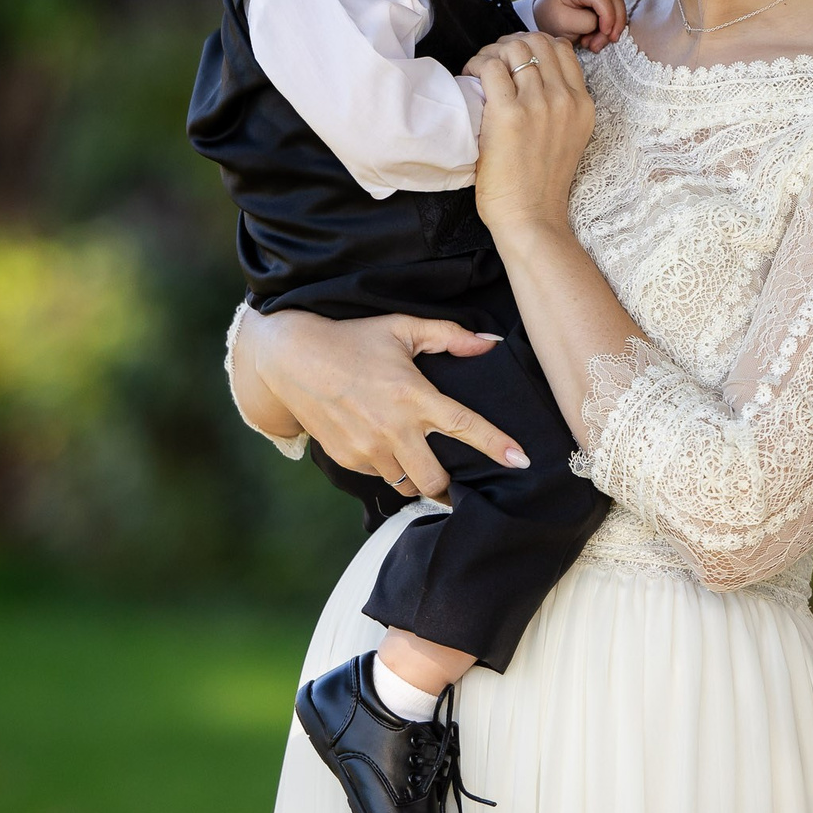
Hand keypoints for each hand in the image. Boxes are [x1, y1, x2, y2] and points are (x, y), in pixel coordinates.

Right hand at [238, 309, 525, 496]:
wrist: (290, 358)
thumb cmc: (352, 339)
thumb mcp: (401, 328)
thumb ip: (449, 336)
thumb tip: (489, 342)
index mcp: (413, 395)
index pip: (465, 426)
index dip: (496, 445)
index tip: (521, 460)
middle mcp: (392, 428)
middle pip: (435, 479)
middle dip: (449, 485)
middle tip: (455, 477)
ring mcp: (367, 449)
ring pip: (407, 484)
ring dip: (418, 478)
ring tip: (419, 463)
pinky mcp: (346, 459)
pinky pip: (379, 476)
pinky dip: (388, 468)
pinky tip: (383, 446)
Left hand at [463, 30, 594, 234]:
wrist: (531, 218)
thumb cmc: (540, 184)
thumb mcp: (568, 137)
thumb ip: (560, 106)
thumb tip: (530, 76)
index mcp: (583, 104)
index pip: (561, 48)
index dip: (533, 45)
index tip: (514, 60)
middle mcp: (565, 99)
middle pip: (536, 41)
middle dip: (510, 44)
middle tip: (492, 63)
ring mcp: (539, 105)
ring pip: (513, 49)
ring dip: (490, 53)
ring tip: (478, 72)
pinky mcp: (509, 114)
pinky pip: (491, 67)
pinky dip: (476, 66)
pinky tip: (470, 79)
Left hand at [530, 0, 626, 51]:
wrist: (544, 15)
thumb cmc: (550, 18)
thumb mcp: (563, 22)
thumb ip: (586, 22)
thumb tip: (603, 24)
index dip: (608, 16)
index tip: (605, 34)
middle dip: (615, 22)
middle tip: (609, 41)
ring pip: (617, 5)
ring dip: (612, 26)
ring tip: (595, 43)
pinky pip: (614, 9)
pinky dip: (610, 25)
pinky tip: (596, 36)